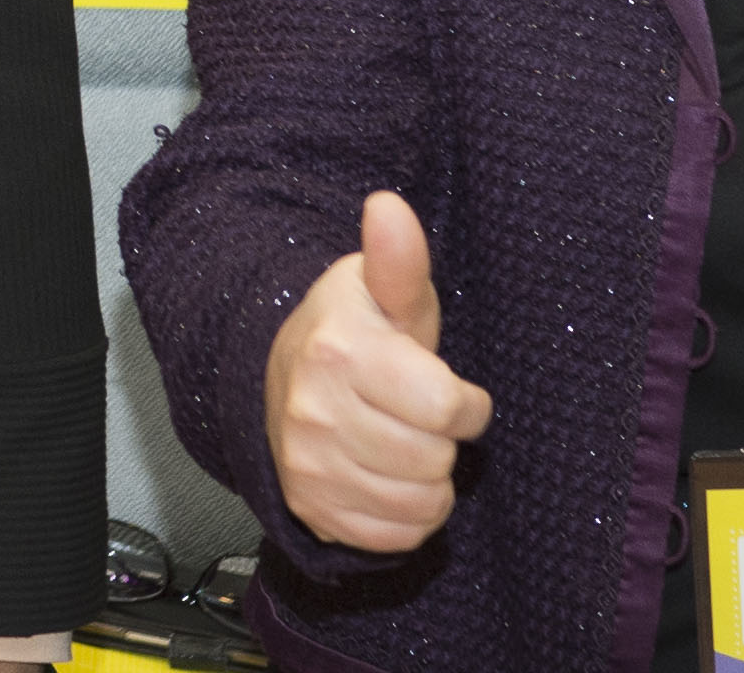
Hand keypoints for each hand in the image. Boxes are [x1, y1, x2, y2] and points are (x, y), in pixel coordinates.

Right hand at [265, 191, 493, 554]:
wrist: (280, 378)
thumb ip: (399, 258)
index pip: (449, 408)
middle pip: (436, 461)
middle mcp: (315, 412)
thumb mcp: (382, 292)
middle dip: (439, 440)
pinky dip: (405, 515)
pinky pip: (397, 538)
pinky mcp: (311, 507)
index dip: (464, 401)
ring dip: (426, 479)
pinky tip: (385, 476)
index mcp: (339, 352)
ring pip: (422, 504)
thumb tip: (389, 206)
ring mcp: (308, 465)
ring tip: (400, 443)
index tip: (444, 385)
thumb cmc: (353, 334)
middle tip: (412, 414)